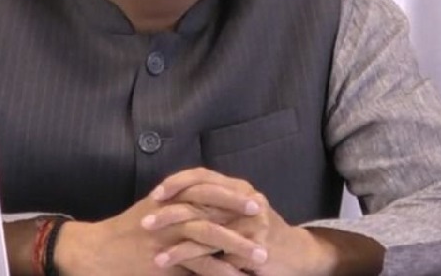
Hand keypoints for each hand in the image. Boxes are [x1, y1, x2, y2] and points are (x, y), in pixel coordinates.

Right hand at [47, 181, 267, 275]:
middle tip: (265, 221)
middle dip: (241, 216)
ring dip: (237, 245)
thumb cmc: (125, 230)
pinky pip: (196, 264)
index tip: (256, 201)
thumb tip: (209, 204)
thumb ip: (179, 204)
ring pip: (208, 234)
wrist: (96, 251)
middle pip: (213, 207)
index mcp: (170, 198)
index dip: (233, 195)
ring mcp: (167, 236)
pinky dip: (218, 271)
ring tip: (259, 256)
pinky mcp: (164, 260)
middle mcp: (170, 212)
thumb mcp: (154, 210)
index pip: (208, 189)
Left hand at [146, 168, 336, 275]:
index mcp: (238, 187)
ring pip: (204, 228)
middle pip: (199, 200)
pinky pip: (215, 253)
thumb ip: (214, 204)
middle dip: (168, 212)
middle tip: (144, 223)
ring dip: (176, 242)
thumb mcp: (238, 212)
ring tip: (154, 252)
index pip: (202, 175)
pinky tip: (174, 265)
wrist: (296, 255)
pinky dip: (192, 259)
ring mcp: (250, 223)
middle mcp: (244, 199)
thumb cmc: (260, 232)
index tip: (154, 194)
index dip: (177, 183)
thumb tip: (176, 200)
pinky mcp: (251, 247)